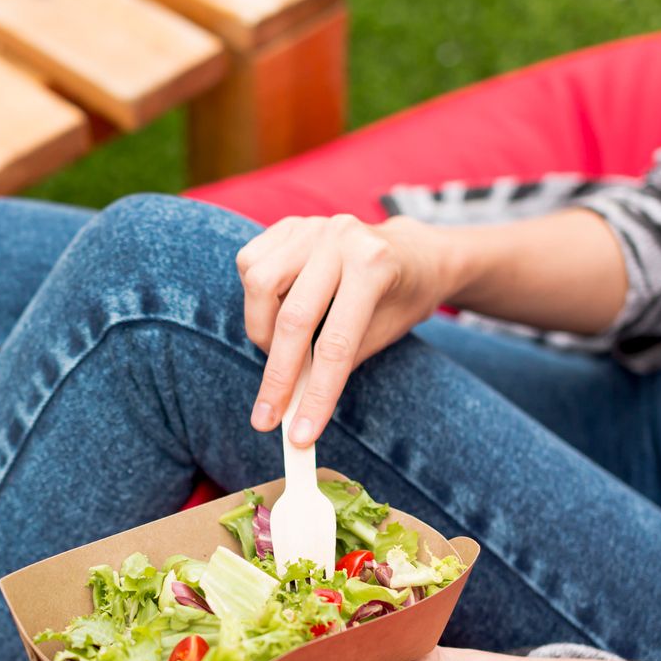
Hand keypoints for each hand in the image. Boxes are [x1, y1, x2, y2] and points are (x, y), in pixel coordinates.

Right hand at [236, 215, 454, 445]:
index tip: (299, 435)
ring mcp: (311, 226)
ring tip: (278, 350)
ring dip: (261, 331)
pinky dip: (254, 297)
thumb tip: (294, 406)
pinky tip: (272, 311)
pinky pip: (249, 262)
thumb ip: (340, 362)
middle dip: (277, 377)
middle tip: (266, 419)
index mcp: (375, 265)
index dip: (316, 395)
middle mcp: (340, 237)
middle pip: (292, 318)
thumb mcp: (384, 333)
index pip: (336, 343)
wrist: (411, 251)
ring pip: (259, 284)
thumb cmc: (400, 298)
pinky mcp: (288, 225)